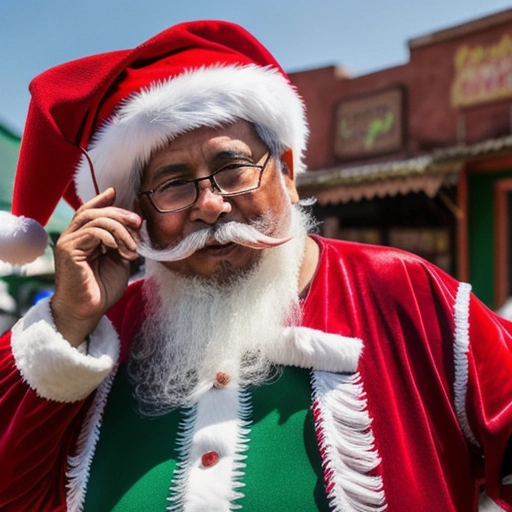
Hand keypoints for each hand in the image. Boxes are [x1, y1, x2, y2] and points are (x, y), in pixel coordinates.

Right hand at [50, 188, 141, 346]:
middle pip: (95, 212)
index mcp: (84, 238)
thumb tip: (135, 225)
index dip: (103, 200)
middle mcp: (73, 237)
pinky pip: (91, 232)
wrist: (88, 311)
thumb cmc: (102, 289)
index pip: (90, 211)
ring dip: (119, 229)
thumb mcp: (119, 261)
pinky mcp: (68, 250)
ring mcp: (68, 242)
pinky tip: (119, 249)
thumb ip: (123, 242)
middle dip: (120, 214)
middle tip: (138, 224)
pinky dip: (110, 236)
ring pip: (94, 219)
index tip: (116, 192)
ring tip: (132, 247)